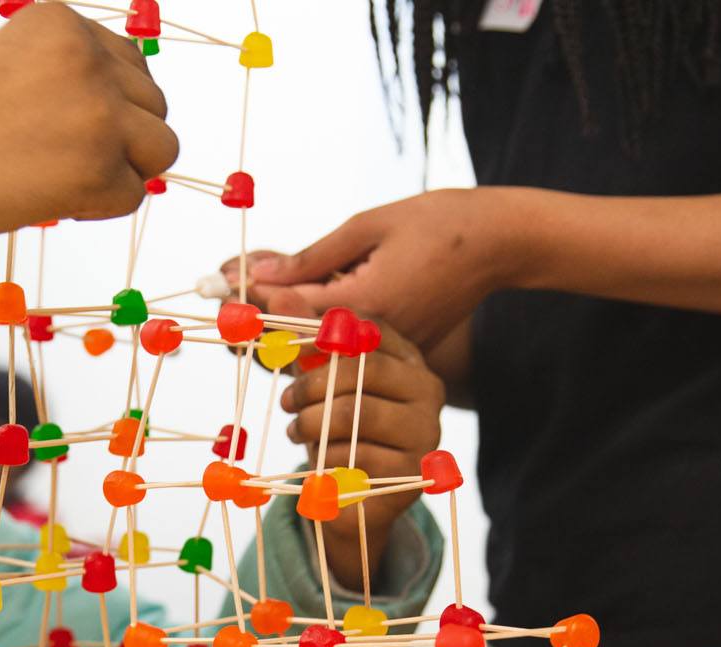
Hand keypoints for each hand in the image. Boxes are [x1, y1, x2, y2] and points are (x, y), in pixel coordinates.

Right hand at [0, 3, 177, 228]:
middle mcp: (85, 55)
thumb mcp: (9, 71)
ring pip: (160, 148)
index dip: (101, 106)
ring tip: (56, 176)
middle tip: (53, 159)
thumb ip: (69, 76)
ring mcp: (97, 111)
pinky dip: (97, 208)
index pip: (128, 63)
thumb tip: (136, 112)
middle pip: (154, 103)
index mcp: (59, 21)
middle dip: (120, 139)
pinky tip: (44, 197)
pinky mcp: (98, 167)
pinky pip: (133, 197)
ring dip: (121, 171)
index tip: (52, 127)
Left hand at [222, 190, 511, 349]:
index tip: (221, 284)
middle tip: (226, 292)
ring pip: (321, 349)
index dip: (252, 300)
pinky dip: (319, 331)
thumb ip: (312, 258)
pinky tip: (297, 309)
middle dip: (259, 320)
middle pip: (298, 341)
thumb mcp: (369, 226)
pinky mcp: (400, 348)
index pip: (291, 311)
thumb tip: (260, 275)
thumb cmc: (438, 222)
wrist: (499, 244)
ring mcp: (389, 348)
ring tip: (254, 298)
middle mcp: (375, 337)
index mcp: (366, 303)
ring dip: (285, 329)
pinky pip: (348, 347)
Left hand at [280, 322, 444, 586]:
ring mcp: (425, 431)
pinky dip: (327, 459)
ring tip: (296, 431)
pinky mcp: (413, 471)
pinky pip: (356, 454)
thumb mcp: (318, 381)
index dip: (322, 335)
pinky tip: (320, 464)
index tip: (290, 350)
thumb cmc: (338, 430)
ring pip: (354, 413)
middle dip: (311, 386)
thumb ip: (303, 338)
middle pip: (361, 370)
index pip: (368, 330)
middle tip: (286, 402)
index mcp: (409, 358)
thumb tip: (275, 292)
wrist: (352, 500)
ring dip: (311, 424)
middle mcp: (428, 390)